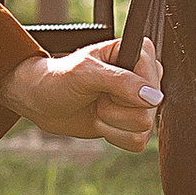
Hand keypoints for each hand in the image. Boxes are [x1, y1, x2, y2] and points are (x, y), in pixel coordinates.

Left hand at [2, 34, 162, 151]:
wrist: (41, 102)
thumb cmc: (59, 79)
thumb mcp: (86, 74)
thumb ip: (121, 82)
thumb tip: (154, 98)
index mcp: (137, 53)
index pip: (153, 78)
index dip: (129, 89)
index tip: (106, 85)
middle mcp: (143, 77)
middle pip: (150, 107)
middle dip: (115, 108)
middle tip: (97, 96)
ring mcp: (139, 102)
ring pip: (144, 127)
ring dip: (112, 123)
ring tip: (96, 107)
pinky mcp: (133, 125)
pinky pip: (138, 142)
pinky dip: (115, 137)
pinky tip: (101, 121)